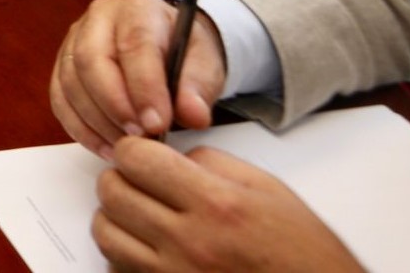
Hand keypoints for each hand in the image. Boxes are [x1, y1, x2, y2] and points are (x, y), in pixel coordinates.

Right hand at [51, 0, 227, 156]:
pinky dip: (80, 128)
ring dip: (97, 122)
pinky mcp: (63, 65)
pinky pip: (60, 98)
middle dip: (114, 106)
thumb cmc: (184, 53)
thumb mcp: (204, 64)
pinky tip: (106, 147)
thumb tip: (193, 115)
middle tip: (139, 138)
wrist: (166, 46)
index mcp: (137, 8)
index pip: (134, 45)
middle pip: (90, 60)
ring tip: (127, 146)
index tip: (158, 124)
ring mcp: (74, 40)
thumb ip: (199, 87)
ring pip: (71, 82)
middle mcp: (98, 18)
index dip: (144, 88)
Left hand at [92, 136, 364, 271]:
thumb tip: (169, 154)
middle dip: (120, 178)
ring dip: (115, 218)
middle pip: (112, 193)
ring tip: (140, 215)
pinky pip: (118, 270)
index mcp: (217, 204)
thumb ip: (213, 163)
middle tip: (139, 181)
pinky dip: (123, 256)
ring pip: (105, 234)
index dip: (133, 149)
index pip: (136, 159)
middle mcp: (190, 242)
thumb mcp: (269, 192)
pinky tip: (149, 249)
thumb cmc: (304, 254)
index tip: (141, 153)